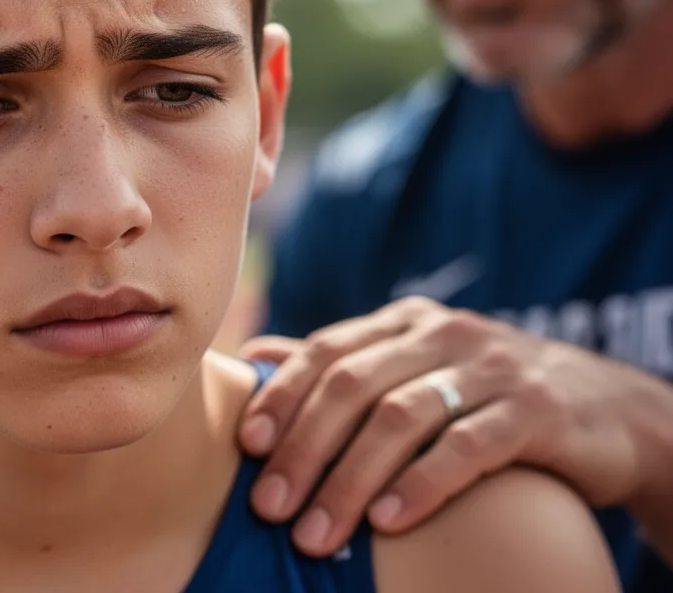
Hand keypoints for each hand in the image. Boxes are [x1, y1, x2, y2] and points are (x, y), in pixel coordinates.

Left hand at [237, 296, 647, 556]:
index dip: (282, 395)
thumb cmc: (488, 394)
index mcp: (405, 322)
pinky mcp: (536, 408)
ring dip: (350, 479)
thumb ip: (343, 362)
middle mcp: (442, 333)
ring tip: (316, 534)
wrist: (609, 408)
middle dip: (303, 448)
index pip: (327, 351)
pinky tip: (388, 522)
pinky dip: (422, 484)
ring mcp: (491, 366)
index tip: (246, 445)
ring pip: (401, 418)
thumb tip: (256, 356)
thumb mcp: (416, 367)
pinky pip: (467, 446)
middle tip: (268, 506)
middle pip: (354, 385)